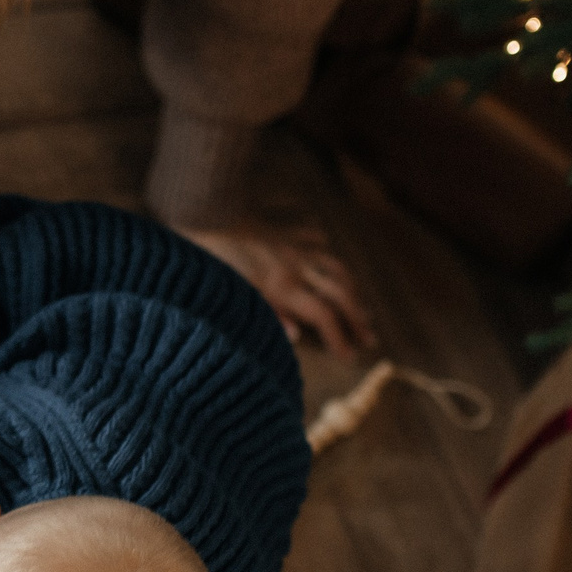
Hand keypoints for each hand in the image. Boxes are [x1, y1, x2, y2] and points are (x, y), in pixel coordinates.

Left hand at [174, 220, 371, 357]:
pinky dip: (322, 246)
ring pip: (334, 266)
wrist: (203, 214)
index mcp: (283, 286)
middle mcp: (295, 265)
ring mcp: (291, 245)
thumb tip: (295, 336)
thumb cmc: (211, 261)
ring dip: (350, 287)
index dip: (339, 338)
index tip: (349, 358)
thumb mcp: (233, 295)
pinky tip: (325, 249)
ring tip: (359, 303)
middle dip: (357, 317)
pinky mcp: (281, 229)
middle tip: (369, 338)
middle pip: (339, 293)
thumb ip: (267, 314)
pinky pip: (310, 236)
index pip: (323, 316)